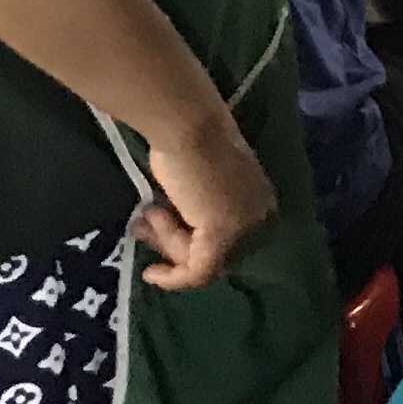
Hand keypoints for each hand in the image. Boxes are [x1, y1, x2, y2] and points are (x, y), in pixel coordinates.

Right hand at [132, 111, 274, 290]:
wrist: (185, 126)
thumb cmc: (185, 143)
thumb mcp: (194, 184)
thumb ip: (193, 210)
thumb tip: (173, 234)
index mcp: (258, 199)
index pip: (227, 239)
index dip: (189, 241)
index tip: (159, 234)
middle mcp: (259, 214)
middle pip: (214, 250)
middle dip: (174, 243)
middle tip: (143, 228)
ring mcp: (244, 225)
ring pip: (202, 258)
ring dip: (166, 241)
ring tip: (147, 214)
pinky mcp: (222, 233)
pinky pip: (198, 271)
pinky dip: (173, 277)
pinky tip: (151, 274)